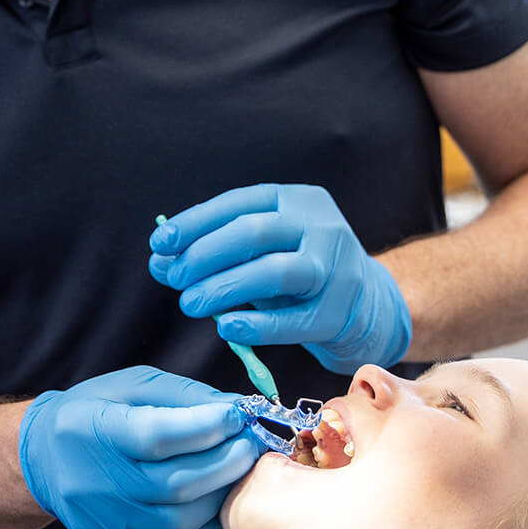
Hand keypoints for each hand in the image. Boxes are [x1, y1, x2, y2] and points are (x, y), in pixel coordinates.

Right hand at [17, 366, 260, 528]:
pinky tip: (212, 507)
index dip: (206, 426)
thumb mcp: (133, 386)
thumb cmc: (97, 413)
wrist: (47, 459)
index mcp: (92, 430)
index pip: (157, 436)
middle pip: (174, 483)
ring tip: (233, 472)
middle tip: (249, 444)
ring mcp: (103, 524)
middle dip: (226, 461)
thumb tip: (239, 409)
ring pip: (179, 521)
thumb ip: (185, 396)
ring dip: (219, 495)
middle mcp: (93, 483)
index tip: (236, 415)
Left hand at [150, 183, 411, 374]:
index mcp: (297, 200)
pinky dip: (257, 325)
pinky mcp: (341, 311)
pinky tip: (227, 328)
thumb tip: (160, 260)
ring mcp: (337, 268)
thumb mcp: (262, 253)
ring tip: (191, 304)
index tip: (160, 244)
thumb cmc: (300, 275)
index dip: (195, 223)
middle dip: (204, 256)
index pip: (239, 204)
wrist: (367, 306)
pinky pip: (294, 319)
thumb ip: (214, 254)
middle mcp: (320, 226)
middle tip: (174, 280)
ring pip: (274, 272)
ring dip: (224, 288)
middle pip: (253, 233)